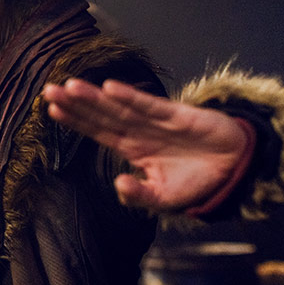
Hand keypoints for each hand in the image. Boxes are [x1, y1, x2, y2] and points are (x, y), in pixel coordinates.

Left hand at [42, 78, 248, 211]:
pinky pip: (151, 106)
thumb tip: (119, 184)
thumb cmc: (197, 179)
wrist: (236, 167)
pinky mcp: (178, 115)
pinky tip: (111, 88)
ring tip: (70, 86)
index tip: (51, 109)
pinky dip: (132, 97)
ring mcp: (155, 121)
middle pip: (100, 115)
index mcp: (131, 147)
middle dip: (75, 103)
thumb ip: (140, 195)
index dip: (74, 120)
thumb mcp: (165, 198)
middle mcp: (138, 130)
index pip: (96, 131)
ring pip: (119, 107)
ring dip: (95, 97)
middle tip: (48, 89)